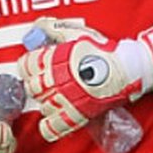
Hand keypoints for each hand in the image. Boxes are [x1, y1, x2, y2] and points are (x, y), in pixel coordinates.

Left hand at [18, 18, 152, 141]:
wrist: (126, 68)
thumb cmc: (104, 50)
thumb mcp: (78, 33)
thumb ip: (55, 28)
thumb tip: (38, 25)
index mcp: (54, 59)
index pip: (26, 65)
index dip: (27, 66)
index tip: (32, 67)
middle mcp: (56, 80)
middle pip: (31, 87)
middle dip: (36, 85)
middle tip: (44, 82)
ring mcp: (65, 98)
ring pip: (41, 105)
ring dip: (45, 102)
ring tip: (54, 97)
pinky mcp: (76, 114)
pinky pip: (53, 127)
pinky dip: (49, 126)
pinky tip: (51, 120)